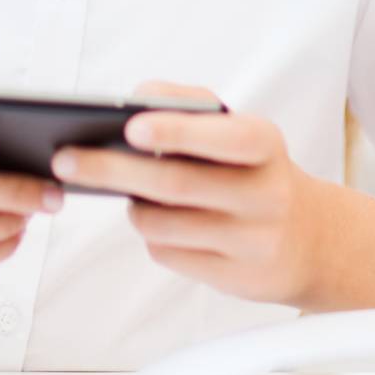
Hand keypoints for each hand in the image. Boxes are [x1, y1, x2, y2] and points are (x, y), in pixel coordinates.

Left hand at [52, 78, 327, 306]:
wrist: (310, 239)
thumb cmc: (254, 170)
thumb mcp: (240, 130)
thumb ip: (190, 104)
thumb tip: (137, 96)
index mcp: (265, 144)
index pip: (224, 137)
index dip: (177, 130)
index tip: (130, 124)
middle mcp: (265, 194)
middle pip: (176, 184)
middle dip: (113, 169)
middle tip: (65, 159)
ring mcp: (252, 242)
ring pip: (164, 225)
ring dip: (133, 207)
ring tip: (123, 192)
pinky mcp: (235, 279)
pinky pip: (170, 255)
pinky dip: (153, 236)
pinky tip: (159, 222)